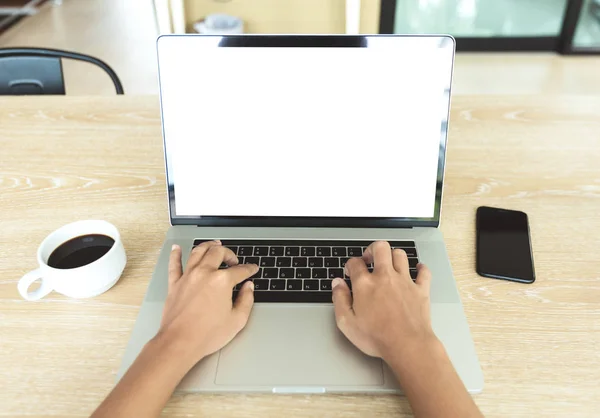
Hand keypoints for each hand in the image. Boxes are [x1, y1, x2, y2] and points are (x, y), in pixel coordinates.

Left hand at [156, 240, 257, 367]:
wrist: (180, 343)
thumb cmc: (206, 334)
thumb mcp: (237, 320)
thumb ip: (246, 300)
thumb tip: (249, 288)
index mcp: (222, 281)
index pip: (240, 270)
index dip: (249, 269)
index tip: (252, 269)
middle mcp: (204, 273)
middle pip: (218, 252)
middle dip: (229, 253)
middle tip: (233, 259)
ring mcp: (188, 277)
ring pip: (198, 252)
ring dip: (208, 246)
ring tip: (213, 244)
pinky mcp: (175, 284)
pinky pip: (174, 264)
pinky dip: (175, 254)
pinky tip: (177, 249)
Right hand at [331, 241, 435, 361]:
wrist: (408, 345)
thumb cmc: (378, 337)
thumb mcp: (347, 323)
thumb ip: (339, 299)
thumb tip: (337, 284)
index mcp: (365, 284)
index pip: (355, 262)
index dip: (350, 265)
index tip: (350, 272)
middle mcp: (385, 277)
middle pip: (380, 248)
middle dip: (373, 249)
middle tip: (370, 258)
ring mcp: (405, 282)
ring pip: (400, 255)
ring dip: (393, 255)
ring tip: (389, 263)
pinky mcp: (420, 290)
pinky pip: (423, 271)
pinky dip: (421, 268)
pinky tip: (417, 269)